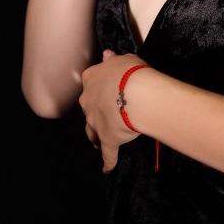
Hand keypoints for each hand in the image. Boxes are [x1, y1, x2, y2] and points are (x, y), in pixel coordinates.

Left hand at [81, 47, 150, 173]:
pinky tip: (106, 169)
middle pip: (88, 108)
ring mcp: (96, 122)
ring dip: (95, 135)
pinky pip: (108, 154)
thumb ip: (113, 60)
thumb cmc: (131, 73)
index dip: (100, 85)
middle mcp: (88, 101)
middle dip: (95, 112)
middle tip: (106, 114)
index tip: (107, 87)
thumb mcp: (124, 59)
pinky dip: (107, 162)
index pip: (92, 81)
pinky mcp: (107, 140)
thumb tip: (107, 55)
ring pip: (92, 131)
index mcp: (91, 79)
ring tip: (97, 140)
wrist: (135, 94)